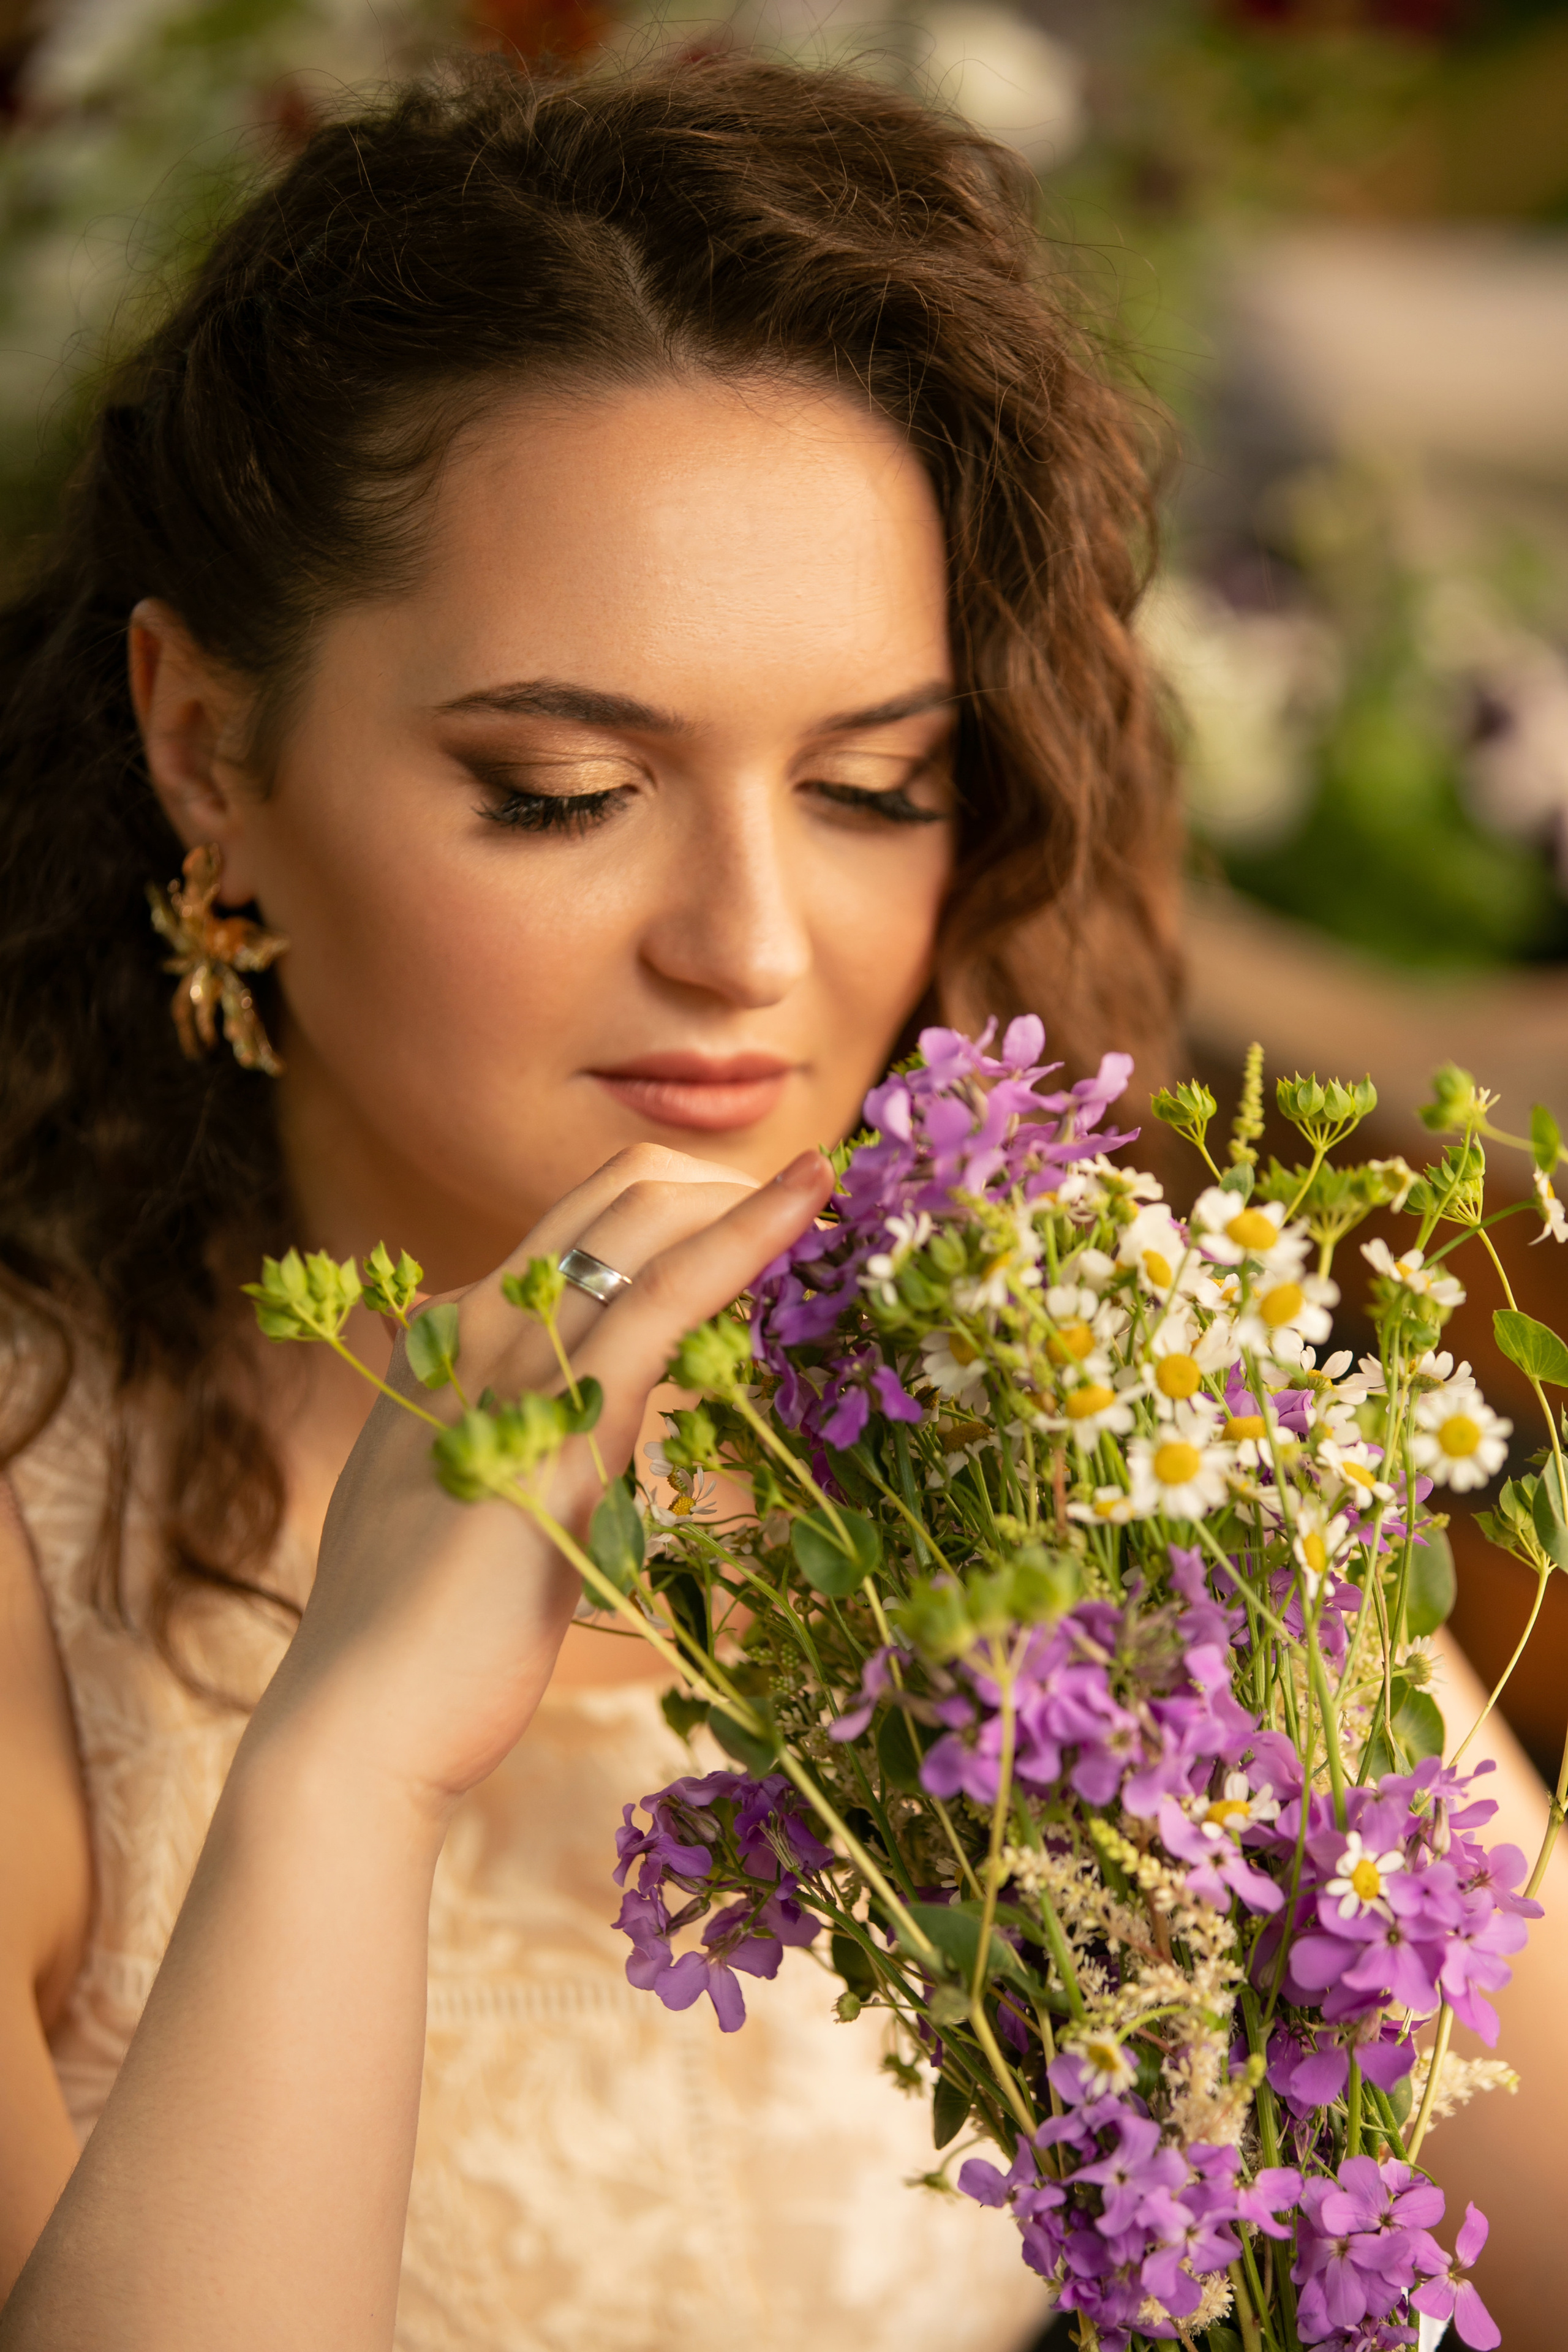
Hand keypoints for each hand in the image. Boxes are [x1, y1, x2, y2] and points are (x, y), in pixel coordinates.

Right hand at [244, 1143, 832, 1820]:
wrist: (360, 1720)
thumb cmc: (417, 1641)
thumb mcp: (455, 1506)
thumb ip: (493, 1448)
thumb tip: (543, 1438)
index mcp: (447, 1345)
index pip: (568, 1228)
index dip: (665, 1206)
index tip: (746, 1221)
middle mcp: (476, 1329)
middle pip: (611, 1197)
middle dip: (714, 1183)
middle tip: (801, 1215)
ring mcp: (513, 1366)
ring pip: (642, 1224)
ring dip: (745, 1193)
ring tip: (825, 1189)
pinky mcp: (564, 1422)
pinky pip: (666, 1295)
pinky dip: (744, 1237)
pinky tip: (804, 1207)